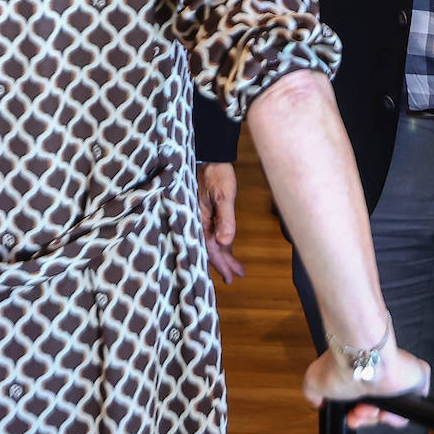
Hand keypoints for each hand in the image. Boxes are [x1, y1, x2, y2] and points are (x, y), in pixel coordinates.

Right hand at [197, 162, 244, 282]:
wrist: (210, 156)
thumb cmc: (216, 173)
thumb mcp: (223, 196)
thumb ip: (225, 219)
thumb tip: (226, 241)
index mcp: (198, 220)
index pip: (209, 248)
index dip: (221, 263)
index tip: (231, 277)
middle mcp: (197, 221)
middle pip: (209, 248)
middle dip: (223, 263)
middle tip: (236, 277)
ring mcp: (200, 217)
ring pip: (211, 241)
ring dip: (223, 254)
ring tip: (235, 268)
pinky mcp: (204, 212)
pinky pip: (211, 231)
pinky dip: (220, 241)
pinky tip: (227, 246)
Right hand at [302, 338, 431, 429]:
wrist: (361, 356)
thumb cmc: (342, 364)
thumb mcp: (314, 380)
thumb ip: (313, 392)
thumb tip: (317, 401)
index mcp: (365, 376)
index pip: (365, 404)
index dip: (357, 416)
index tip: (350, 417)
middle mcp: (382, 378)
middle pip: (378, 411)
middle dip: (364, 418)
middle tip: (356, 415)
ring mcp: (401, 379)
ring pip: (393, 412)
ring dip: (376, 418)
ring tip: (366, 409)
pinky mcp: (418, 378)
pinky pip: (414, 406)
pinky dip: (398, 415)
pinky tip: (385, 411)